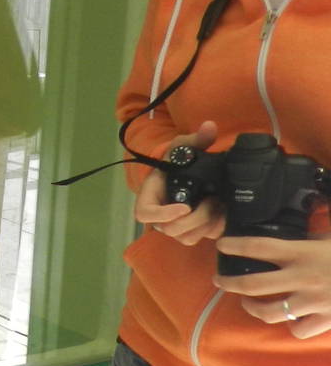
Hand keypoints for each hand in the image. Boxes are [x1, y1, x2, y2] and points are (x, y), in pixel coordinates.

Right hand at [134, 121, 222, 244]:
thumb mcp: (184, 147)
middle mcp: (161, 215)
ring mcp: (176, 225)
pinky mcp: (192, 231)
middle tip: (211, 201)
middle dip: (194, 218)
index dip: (162, 215)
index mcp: (152, 195)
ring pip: (186, 237)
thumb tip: (209, 126)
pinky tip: (222, 215)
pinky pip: (200, 238)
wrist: (190, 174)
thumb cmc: (179, 162)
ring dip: (205, 224)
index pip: (144, 213)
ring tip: (218, 206)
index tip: (185, 207)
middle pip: (170, 229)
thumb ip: (196, 139)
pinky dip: (213, 229)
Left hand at [215, 232, 330, 338]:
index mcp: (303, 253)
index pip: (259, 247)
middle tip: (218, 280)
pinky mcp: (327, 319)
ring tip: (248, 302)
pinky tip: (290, 319)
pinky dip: (292, 326)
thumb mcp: (330, 239)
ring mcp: (314, 301)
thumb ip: (312, 237)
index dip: (235, 246)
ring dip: (252, 308)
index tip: (221, 245)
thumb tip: (300, 232)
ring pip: (269, 312)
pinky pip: (298, 330)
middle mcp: (303, 278)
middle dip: (229, 283)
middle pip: (252, 284)